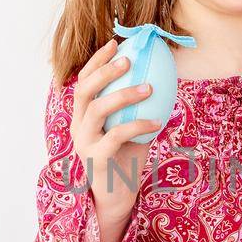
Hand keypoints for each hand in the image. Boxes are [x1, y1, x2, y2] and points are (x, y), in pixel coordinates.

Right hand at [69, 39, 163, 224]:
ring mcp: (84, 143)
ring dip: (123, 95)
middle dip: (104, 71)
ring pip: (96, 110)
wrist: (118, 198)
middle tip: (128, 60)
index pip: (84, 81)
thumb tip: (163, 78)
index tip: (116, 44)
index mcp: (83, 116)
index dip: (97, 61)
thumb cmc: (126, 160)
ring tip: (148, 88)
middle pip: (83, 90)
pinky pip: (116, 136)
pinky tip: (157, 121)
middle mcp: (78, 126)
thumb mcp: (133, 130)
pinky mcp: (96, 160)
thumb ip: (139, 108)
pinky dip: (138, 125)